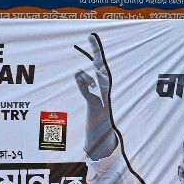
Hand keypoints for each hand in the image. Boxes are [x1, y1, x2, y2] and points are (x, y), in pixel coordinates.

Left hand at [74, 34, 117, 160]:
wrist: (103, 148)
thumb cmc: (96, 127)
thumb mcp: (90, 104)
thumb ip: (86, 88)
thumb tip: (79, 73)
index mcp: (103, 92)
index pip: (100, 68)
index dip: (97, 52)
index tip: (91, 37)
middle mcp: (105, 95)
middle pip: (103, 70)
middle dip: (98, 52)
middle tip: (91, 36)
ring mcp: (103, 103)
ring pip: (103, 81)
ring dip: (96, 67)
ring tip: (91, 55)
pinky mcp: (97, 113)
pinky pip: (91, 96)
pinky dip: (84, 85)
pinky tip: (78, 74)